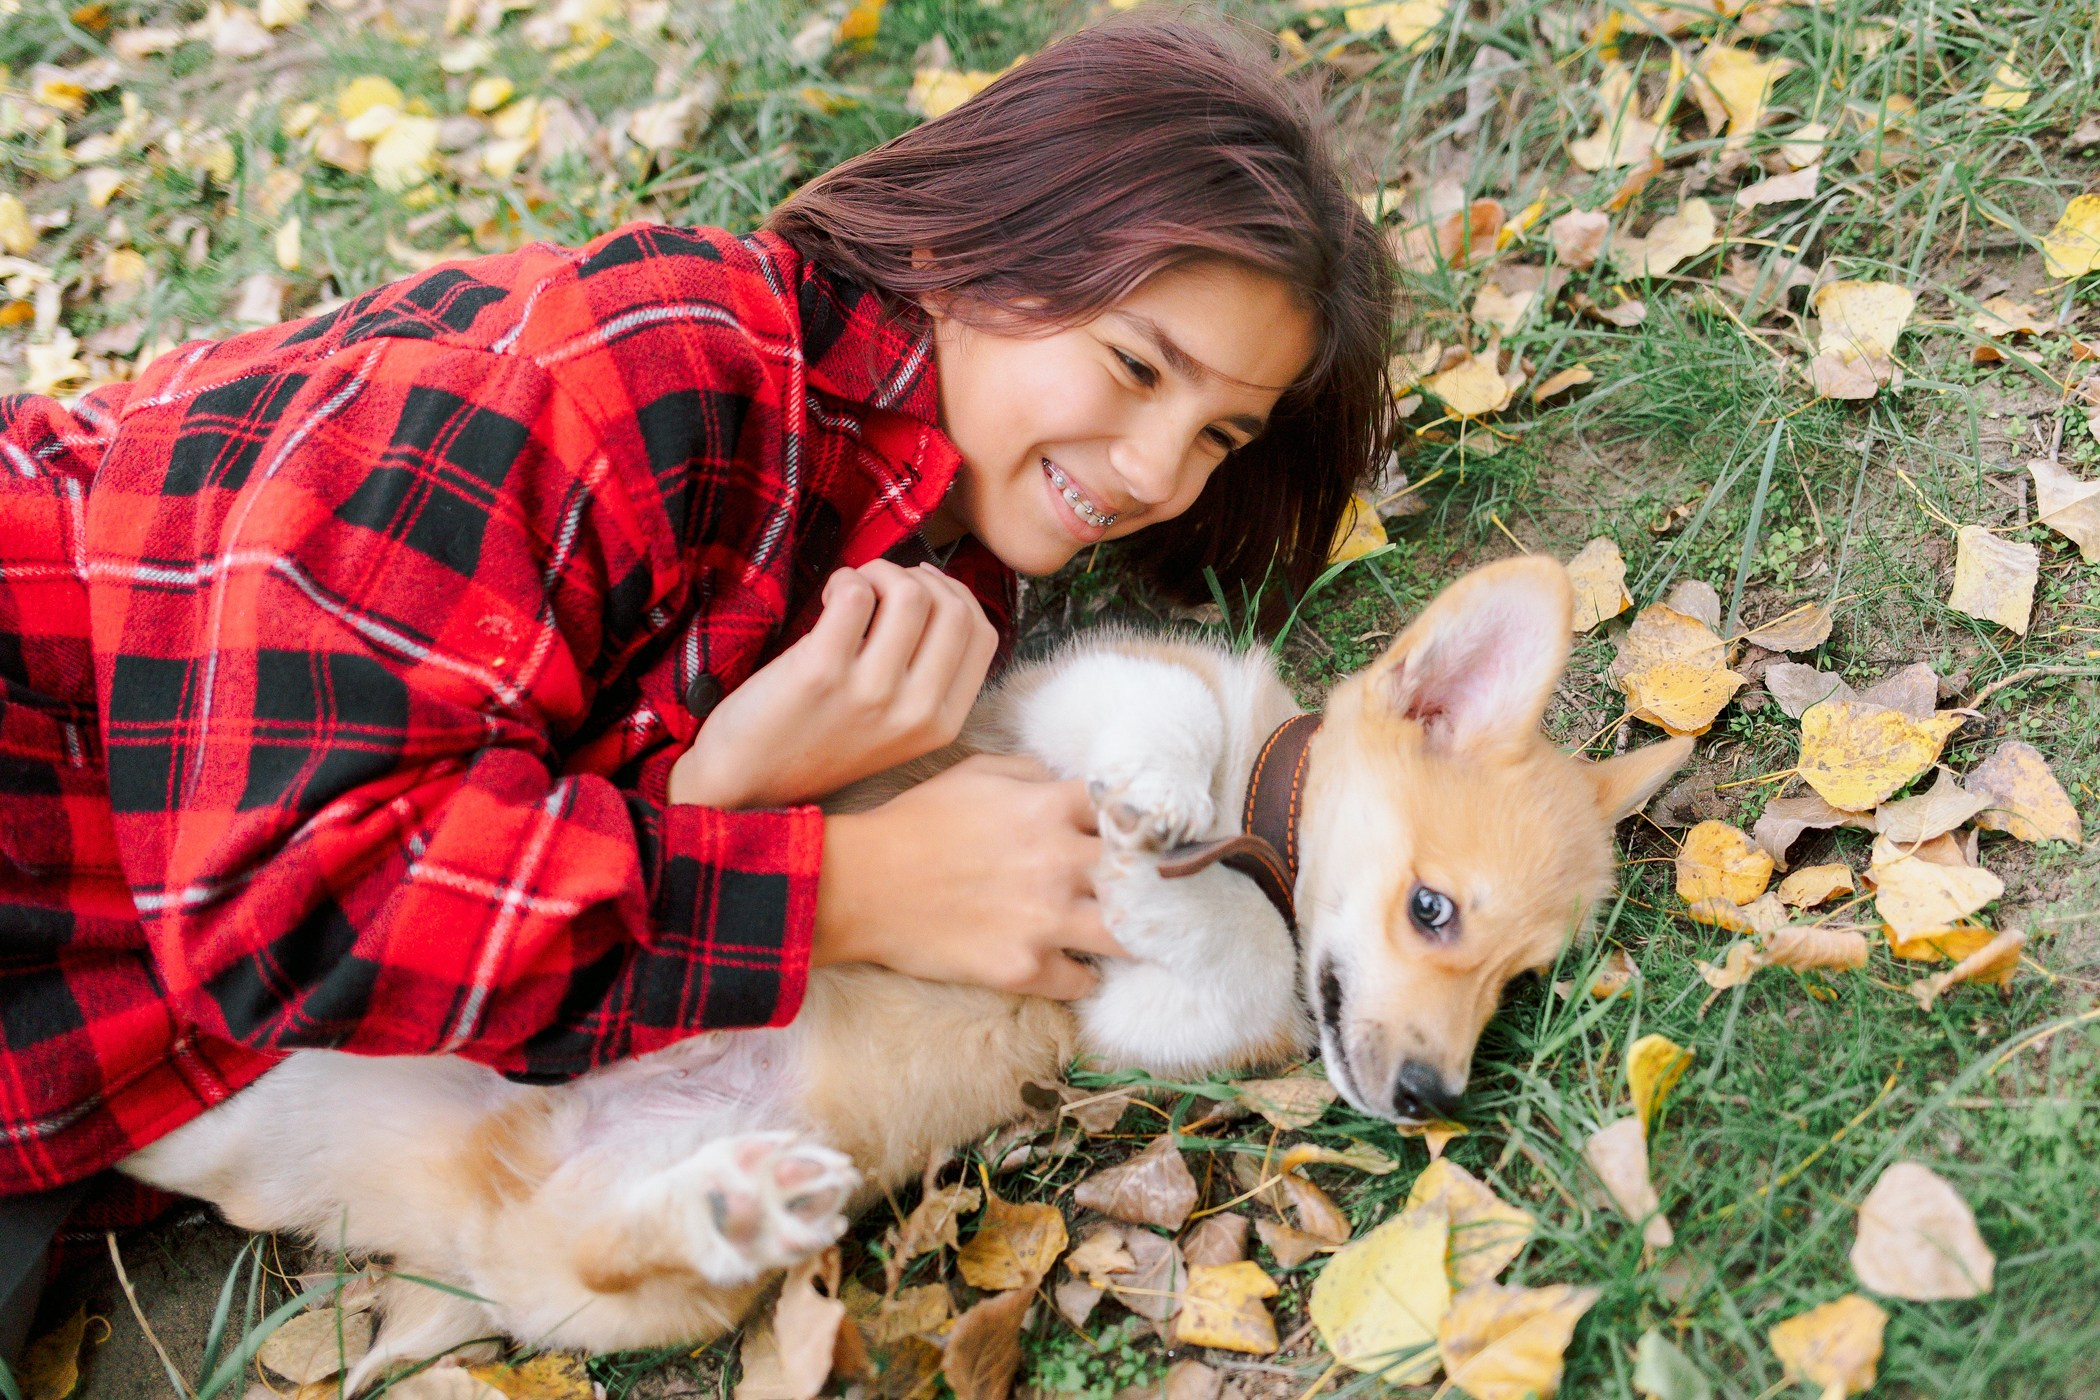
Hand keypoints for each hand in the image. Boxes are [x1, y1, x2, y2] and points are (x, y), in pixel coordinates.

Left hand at [668, 561, 999, 809]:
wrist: (746, 783)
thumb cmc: (818, 743)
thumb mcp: (894, 728)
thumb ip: (926, 677)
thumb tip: (938, 595)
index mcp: (941, 723)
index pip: (982, 635)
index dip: (955, 594)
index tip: (922, 586)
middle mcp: (914, 711)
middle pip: (954, 609)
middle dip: (918, 578)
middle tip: (879, 585)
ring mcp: (869, 693)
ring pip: (911, 595)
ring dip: (879, 572)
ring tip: (852, 589)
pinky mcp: (821, 672)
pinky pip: (856, 595)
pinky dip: (846, 579)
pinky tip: (828, 597)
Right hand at [812, 754, 1127, 998]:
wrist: (860, 885)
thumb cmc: (916, 823)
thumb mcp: (976, 774)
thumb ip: (1034, 774)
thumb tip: (1071, 784)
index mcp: (1050, 808)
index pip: (1133, 813)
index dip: (1147, 826)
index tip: (1152, 839)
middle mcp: (1058, 863)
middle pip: (1147, 879)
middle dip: (1156, 885)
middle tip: (1160, 895)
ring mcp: (1045, 920)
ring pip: (1130, 937)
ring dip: (1133, 937)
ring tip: (1130, 937)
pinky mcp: (1024, 968)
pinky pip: (1083, 980)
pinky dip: (1082, 975)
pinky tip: (1072, 964)